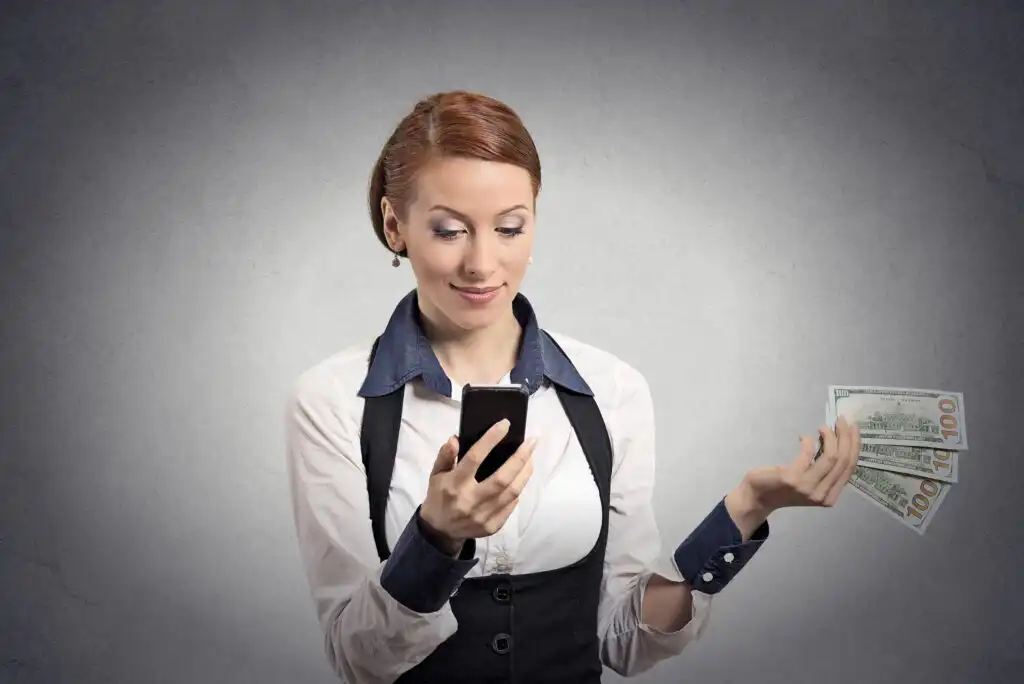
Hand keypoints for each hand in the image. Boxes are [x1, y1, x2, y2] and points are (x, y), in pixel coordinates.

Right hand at [418, 419, 536, 555]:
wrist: (440, 531)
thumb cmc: (439, 495)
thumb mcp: (436, 474)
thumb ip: (445, 456)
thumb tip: (455, 439)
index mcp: (454, 484)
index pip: (475, 457)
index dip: (491, 439)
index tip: (505, 424)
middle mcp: (470, 501)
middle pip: (502, 478)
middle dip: (520, 458)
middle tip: (531, 442)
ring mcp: (482, 516)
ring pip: (512, 492)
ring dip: (525, 472)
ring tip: (531, 457)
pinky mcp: (492, 526)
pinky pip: (511, 505)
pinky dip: (518, 490)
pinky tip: (521, 478)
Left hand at [742, 416, 861, 512]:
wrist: (758, 499)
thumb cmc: (784, 489)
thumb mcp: (811, 484)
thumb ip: (826, 472)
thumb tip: (839, 443)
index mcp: (830, 497)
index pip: (849, 468)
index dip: (854, 445)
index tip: (854, 428)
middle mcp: (822, 495)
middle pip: (843, 460)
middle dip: (845, 437)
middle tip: (841, 420)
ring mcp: (808, 487)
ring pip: (830, 456)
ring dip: (829, 436)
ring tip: (823, 427)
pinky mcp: (792, 478)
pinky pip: (808, 453)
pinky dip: (808, 441)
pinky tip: (803, 438)